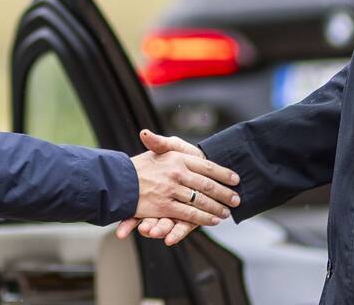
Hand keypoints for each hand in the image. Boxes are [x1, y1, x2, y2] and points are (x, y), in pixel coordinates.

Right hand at [117, 130, 237, 245]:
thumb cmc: (139, 166)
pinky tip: (214, 220)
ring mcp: (172, 190)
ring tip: (227, 211)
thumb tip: (154, 133)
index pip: (206, 165)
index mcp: (177, 157)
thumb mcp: (155, 150)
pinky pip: (190, 214)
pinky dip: (204, 217)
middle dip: (225, 193)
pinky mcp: (166, 207)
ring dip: (217, 207)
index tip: (235, 179)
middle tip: (236, 199)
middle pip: (207, 185)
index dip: (223, 173)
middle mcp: (176, 172)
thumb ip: (163, 142)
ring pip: (201, 201)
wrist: (117, 182)